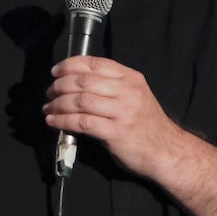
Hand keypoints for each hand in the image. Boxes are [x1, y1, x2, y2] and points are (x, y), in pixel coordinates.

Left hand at [44, 55, 180, 176]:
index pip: (94, 63)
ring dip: (58, 104)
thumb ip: (112, 85)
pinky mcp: (116, 133)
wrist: (168, 152)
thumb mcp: (136, 95)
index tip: (56, 71)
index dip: (70, 65)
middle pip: (84, 81)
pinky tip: (54, 122)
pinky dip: (63, 121)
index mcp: (130, 78)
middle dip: (60, 85)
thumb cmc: (148, 125)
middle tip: (49, 92)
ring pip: (80, 101)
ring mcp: (123, 112)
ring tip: (49, 108)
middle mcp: (127, 92)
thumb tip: (76, 81)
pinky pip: (82, 122)